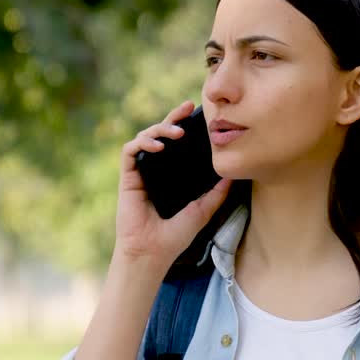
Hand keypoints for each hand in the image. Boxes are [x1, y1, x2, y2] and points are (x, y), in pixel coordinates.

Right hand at [113, 99, 231, 269]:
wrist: (153, 252)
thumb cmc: (175, 236)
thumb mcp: (203, 210)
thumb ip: (216, 193)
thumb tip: (233, 175)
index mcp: (170, 175)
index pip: (177, 144)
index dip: (185, 127)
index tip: (199, 115)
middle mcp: (154, 170)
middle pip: (161, 134)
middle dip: (173, 117)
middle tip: (187, 107)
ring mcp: (140, 172)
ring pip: (145, 137)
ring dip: (160, 129)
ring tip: (177, 133)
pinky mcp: (127, 177)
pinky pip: (130, 151)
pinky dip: (143, 143)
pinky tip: (157, 146)